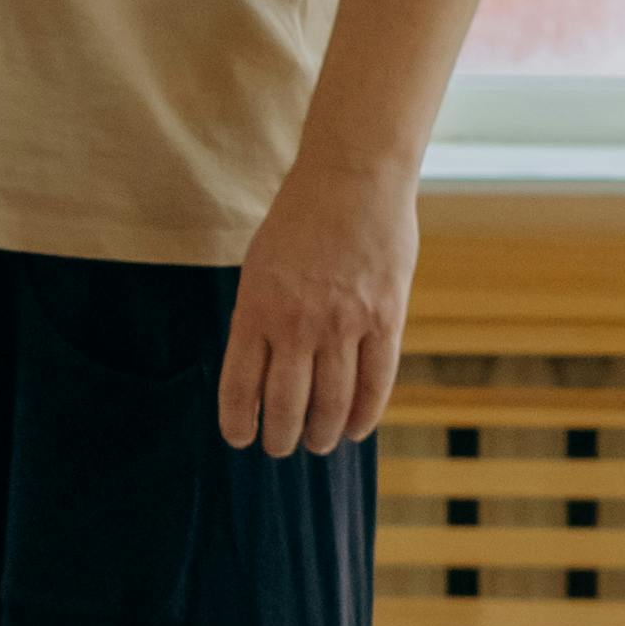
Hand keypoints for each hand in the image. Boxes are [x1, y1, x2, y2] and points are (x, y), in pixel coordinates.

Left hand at [222, 156, 417, 456]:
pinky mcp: (385, 319)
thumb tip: (263, 371)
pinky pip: (375, 383)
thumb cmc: (301, 219)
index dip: (239, 422)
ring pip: (331, 402)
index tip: (241, 439)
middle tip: (280, 448)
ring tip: (317, 444)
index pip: (241, 386)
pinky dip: (363, 414)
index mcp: (256, 309)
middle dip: (280, 437)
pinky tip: (354, 429)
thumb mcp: (261, 266)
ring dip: (321, 433)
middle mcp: (297, 324)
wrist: (353, 177)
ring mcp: (344, 324)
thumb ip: (261, 317)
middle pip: (286, 404)